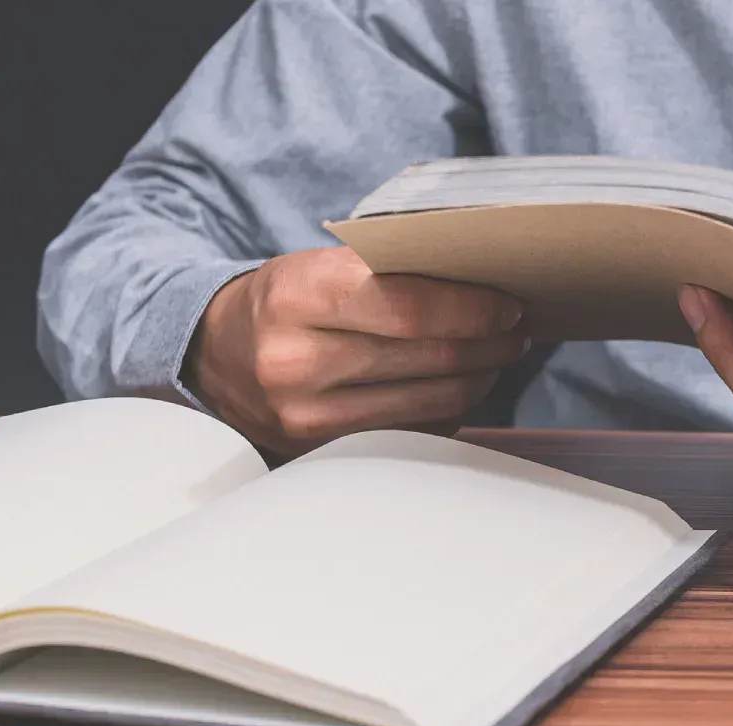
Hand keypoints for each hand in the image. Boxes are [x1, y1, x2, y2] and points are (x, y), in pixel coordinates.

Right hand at [187, 246, 530, 455]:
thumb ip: (385, 273)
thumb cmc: (284, 302)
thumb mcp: (314, 267)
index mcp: (294, 295)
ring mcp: (306, 416)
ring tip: (497, 356)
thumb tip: (482, 289)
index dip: (471, 309)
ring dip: (478, 378)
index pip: (408, 307)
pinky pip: (414, 431)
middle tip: (515, 331)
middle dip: (486, 343)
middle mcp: (295, 360)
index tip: (508, 306)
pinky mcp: (322, 450)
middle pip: (428, 356)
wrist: (216, 356)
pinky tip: (461, 386)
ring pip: (430, 401)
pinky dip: (449, 408)